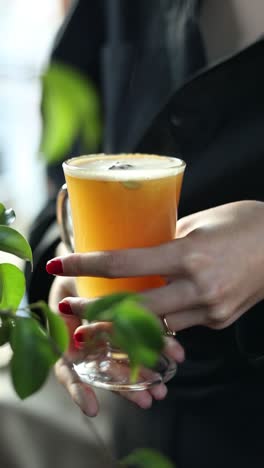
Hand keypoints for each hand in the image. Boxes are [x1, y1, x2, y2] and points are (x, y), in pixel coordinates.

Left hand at [47, 201, 263, 333]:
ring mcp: (210, 309)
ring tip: (98, 320)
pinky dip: (159, 322)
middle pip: (133, 308)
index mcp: (189, 254)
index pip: (125, 263)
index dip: (87, 265)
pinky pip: (179, 325)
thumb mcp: (200, 222)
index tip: (60, 263)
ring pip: (155, 325)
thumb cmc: (245, 223)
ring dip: (124, 324)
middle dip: (95, 312)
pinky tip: (145, 316)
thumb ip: (167, 240)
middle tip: (69, 307)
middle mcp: (198, 287)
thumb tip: (139, 249)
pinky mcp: (219, 321)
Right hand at [48, 272, 184, 415]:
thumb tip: (69, 316)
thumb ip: (71, 303)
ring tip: (160, 391)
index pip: (67, 369)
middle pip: (103, 371)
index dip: (77, 388)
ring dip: (141, 377)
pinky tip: (173, 353)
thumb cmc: (73, 273)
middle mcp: (88, 342)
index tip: (92, 409)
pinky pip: (141, 337)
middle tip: (146, 399)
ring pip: (124, 360)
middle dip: (124, 387)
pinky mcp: (129, 323)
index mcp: (66, 335)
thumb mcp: (68, 285)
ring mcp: (109, 336)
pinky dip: (156, 346)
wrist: (86, 261)